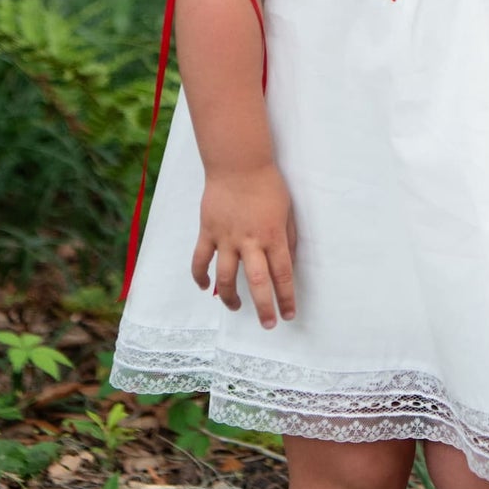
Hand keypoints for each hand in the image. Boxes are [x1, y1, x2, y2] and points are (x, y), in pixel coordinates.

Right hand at [192, 164, 297, 326]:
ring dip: (230, 297)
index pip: (282, 275)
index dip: (286, 298)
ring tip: (236, 307)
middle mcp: (250, 241)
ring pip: (225, 277)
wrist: (239, 164)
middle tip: (268, 324)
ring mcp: (226, 238)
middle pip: (256, 283)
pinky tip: (205, 286)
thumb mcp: (288, 213)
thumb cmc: (268, 186)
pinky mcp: (207, 231)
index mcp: (273, 236)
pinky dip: (200, 276)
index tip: (288, 314)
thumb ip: (288, 241)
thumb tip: (287, 266)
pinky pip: (200, 259)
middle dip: (263, 307)